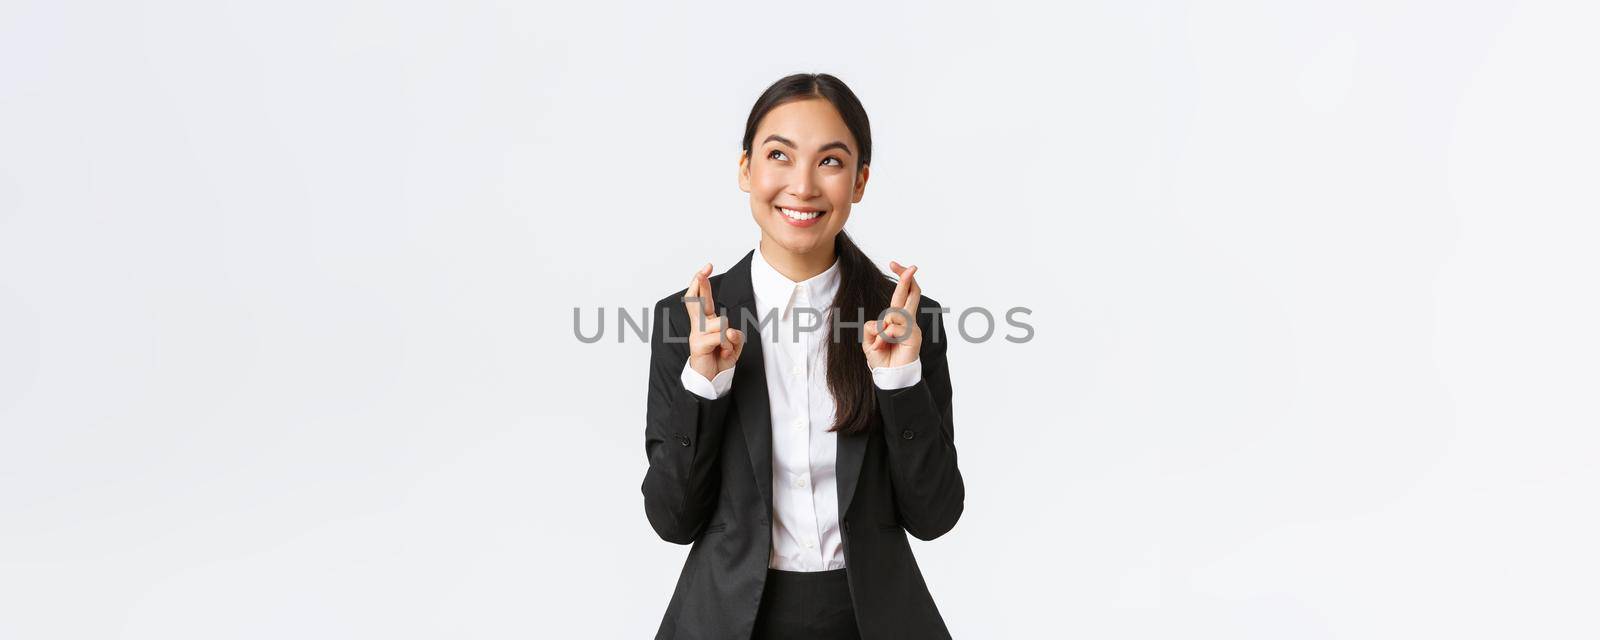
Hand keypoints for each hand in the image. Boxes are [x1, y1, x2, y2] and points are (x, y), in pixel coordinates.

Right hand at [683, 263, 744, 381]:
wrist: (711, 380)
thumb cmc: (720, 358)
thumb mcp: (732, 344)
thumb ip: (734, 335)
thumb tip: (729, 331)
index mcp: (706, 321)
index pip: (702, 298)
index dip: (703, 283)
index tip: (706, 267)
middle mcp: (699, 325)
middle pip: (697, 300)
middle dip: (700, 284)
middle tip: (702, 270)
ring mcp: (697, 334)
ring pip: (722, 322)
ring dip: (728, 336)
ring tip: (724, 348)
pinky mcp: (698, 344)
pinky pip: (721, 337)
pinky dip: (727, 346)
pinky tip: (722, 353)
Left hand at [863, 261, 920, 369]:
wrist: (889, 376)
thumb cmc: (881, 357)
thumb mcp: (869, 339)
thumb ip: (870, 327)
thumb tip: (882, 323)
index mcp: (896, 318)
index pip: (901, 293)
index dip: (900, 278)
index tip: (894, 263)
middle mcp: (906, 320)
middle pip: (910, 293)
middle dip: (907, 278)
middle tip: (912, 266)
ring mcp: (912, 327)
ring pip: (894, 314)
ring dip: (882, 328)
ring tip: (881, 342)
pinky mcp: (914, 336)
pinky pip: (894, 327)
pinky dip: (885, 336)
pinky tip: (885, 345)